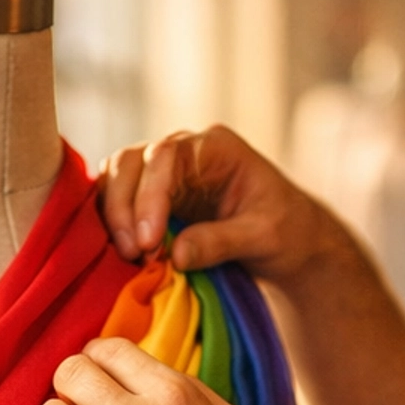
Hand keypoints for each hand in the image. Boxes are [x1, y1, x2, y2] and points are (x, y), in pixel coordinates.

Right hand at [99, 125, 328, 286]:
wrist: (290, 239)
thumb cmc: (286, 230)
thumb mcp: (264, 237)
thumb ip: (221, 242)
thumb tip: (176, 254)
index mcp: (216, 148)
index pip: (166, 158)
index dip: (149, 198)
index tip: (149, 243)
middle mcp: (185, 151)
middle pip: (132, 161)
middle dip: (123, 207)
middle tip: (132, 253)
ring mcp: (166, 173)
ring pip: (118, 177)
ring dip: (114, 215)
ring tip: (128, 257)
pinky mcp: (155, 198)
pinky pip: (120, 199)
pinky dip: (114, 222)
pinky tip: (123, 251)